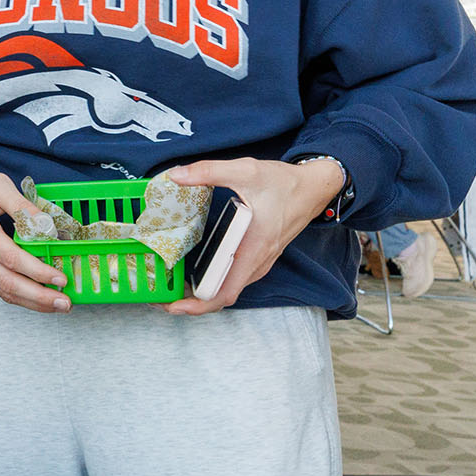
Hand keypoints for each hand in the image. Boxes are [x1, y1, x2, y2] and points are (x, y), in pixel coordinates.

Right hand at [0, 166, 68, 311]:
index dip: (37, 271)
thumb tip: (45, 226)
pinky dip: (19, 296)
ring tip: (57, 304)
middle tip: (65, 302)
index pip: (10, 257)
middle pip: (7, 282)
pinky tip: (38, 298)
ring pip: (2, 290)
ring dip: (32, 302)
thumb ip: (21, 204)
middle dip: (39, 296)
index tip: (59, 277)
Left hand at [163, 157, 342, 314]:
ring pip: (227, 288)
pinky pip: (233, 277)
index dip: (197, 305)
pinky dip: (212, 281)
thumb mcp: (245, 170)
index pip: (224, 293)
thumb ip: (209, 172)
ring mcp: (259, 262)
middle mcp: (257, 262)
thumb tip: (176, 176)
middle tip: (161, 297)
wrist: (314, 188)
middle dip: (190, 302)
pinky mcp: (258, 257)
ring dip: (200, 293)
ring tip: (171, 287)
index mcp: (253, 249)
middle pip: (221, 296)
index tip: (172, 305)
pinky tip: (193, 272)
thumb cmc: (284, 183)